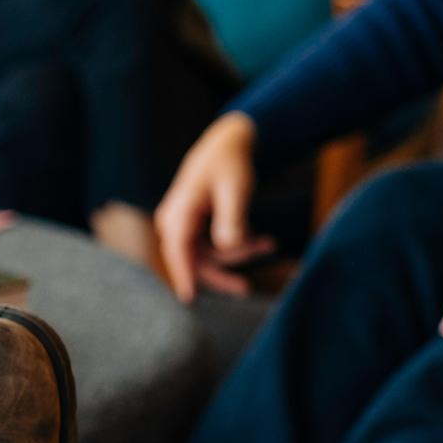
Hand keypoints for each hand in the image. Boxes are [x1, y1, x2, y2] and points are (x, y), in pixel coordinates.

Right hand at [154, 111, 276, 302]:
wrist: (227, 144)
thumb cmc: (230, 163)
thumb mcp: (235, 189)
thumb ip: (231, 218)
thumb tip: (228, 246)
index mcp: (178, 214)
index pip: (178, 251)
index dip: (184, 275)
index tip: (189, 298)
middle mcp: (173, 223)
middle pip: (193, 261)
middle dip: (222, 271)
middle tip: (246, 288)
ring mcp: (182, 227)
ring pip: (204, 257)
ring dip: (236, 256)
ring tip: (268, 245)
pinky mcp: (193, 228)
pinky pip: (210, 248)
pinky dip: (233, 247)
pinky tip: (255, 237)